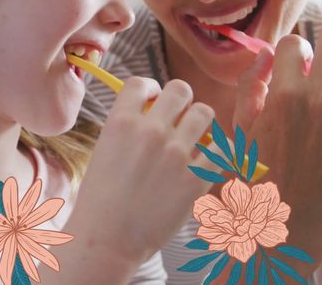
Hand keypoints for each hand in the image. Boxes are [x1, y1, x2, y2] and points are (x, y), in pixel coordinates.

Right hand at [60, 77, 215, 276]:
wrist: (108, 239)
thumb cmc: (100, 199)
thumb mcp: (104, 150)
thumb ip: (127, 127)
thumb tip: (153, 111)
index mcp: (121, 122)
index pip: (141, 83)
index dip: (149, 89)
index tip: (152, 99)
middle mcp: (151, 131)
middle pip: (180, 90)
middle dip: (179, 100)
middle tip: (176, 117)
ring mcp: (176, 154)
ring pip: (205, 113)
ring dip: (199, 122)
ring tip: (191, 138)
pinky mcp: (196, 178)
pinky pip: (221, 149)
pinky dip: (216, 151)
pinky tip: (205, 159)